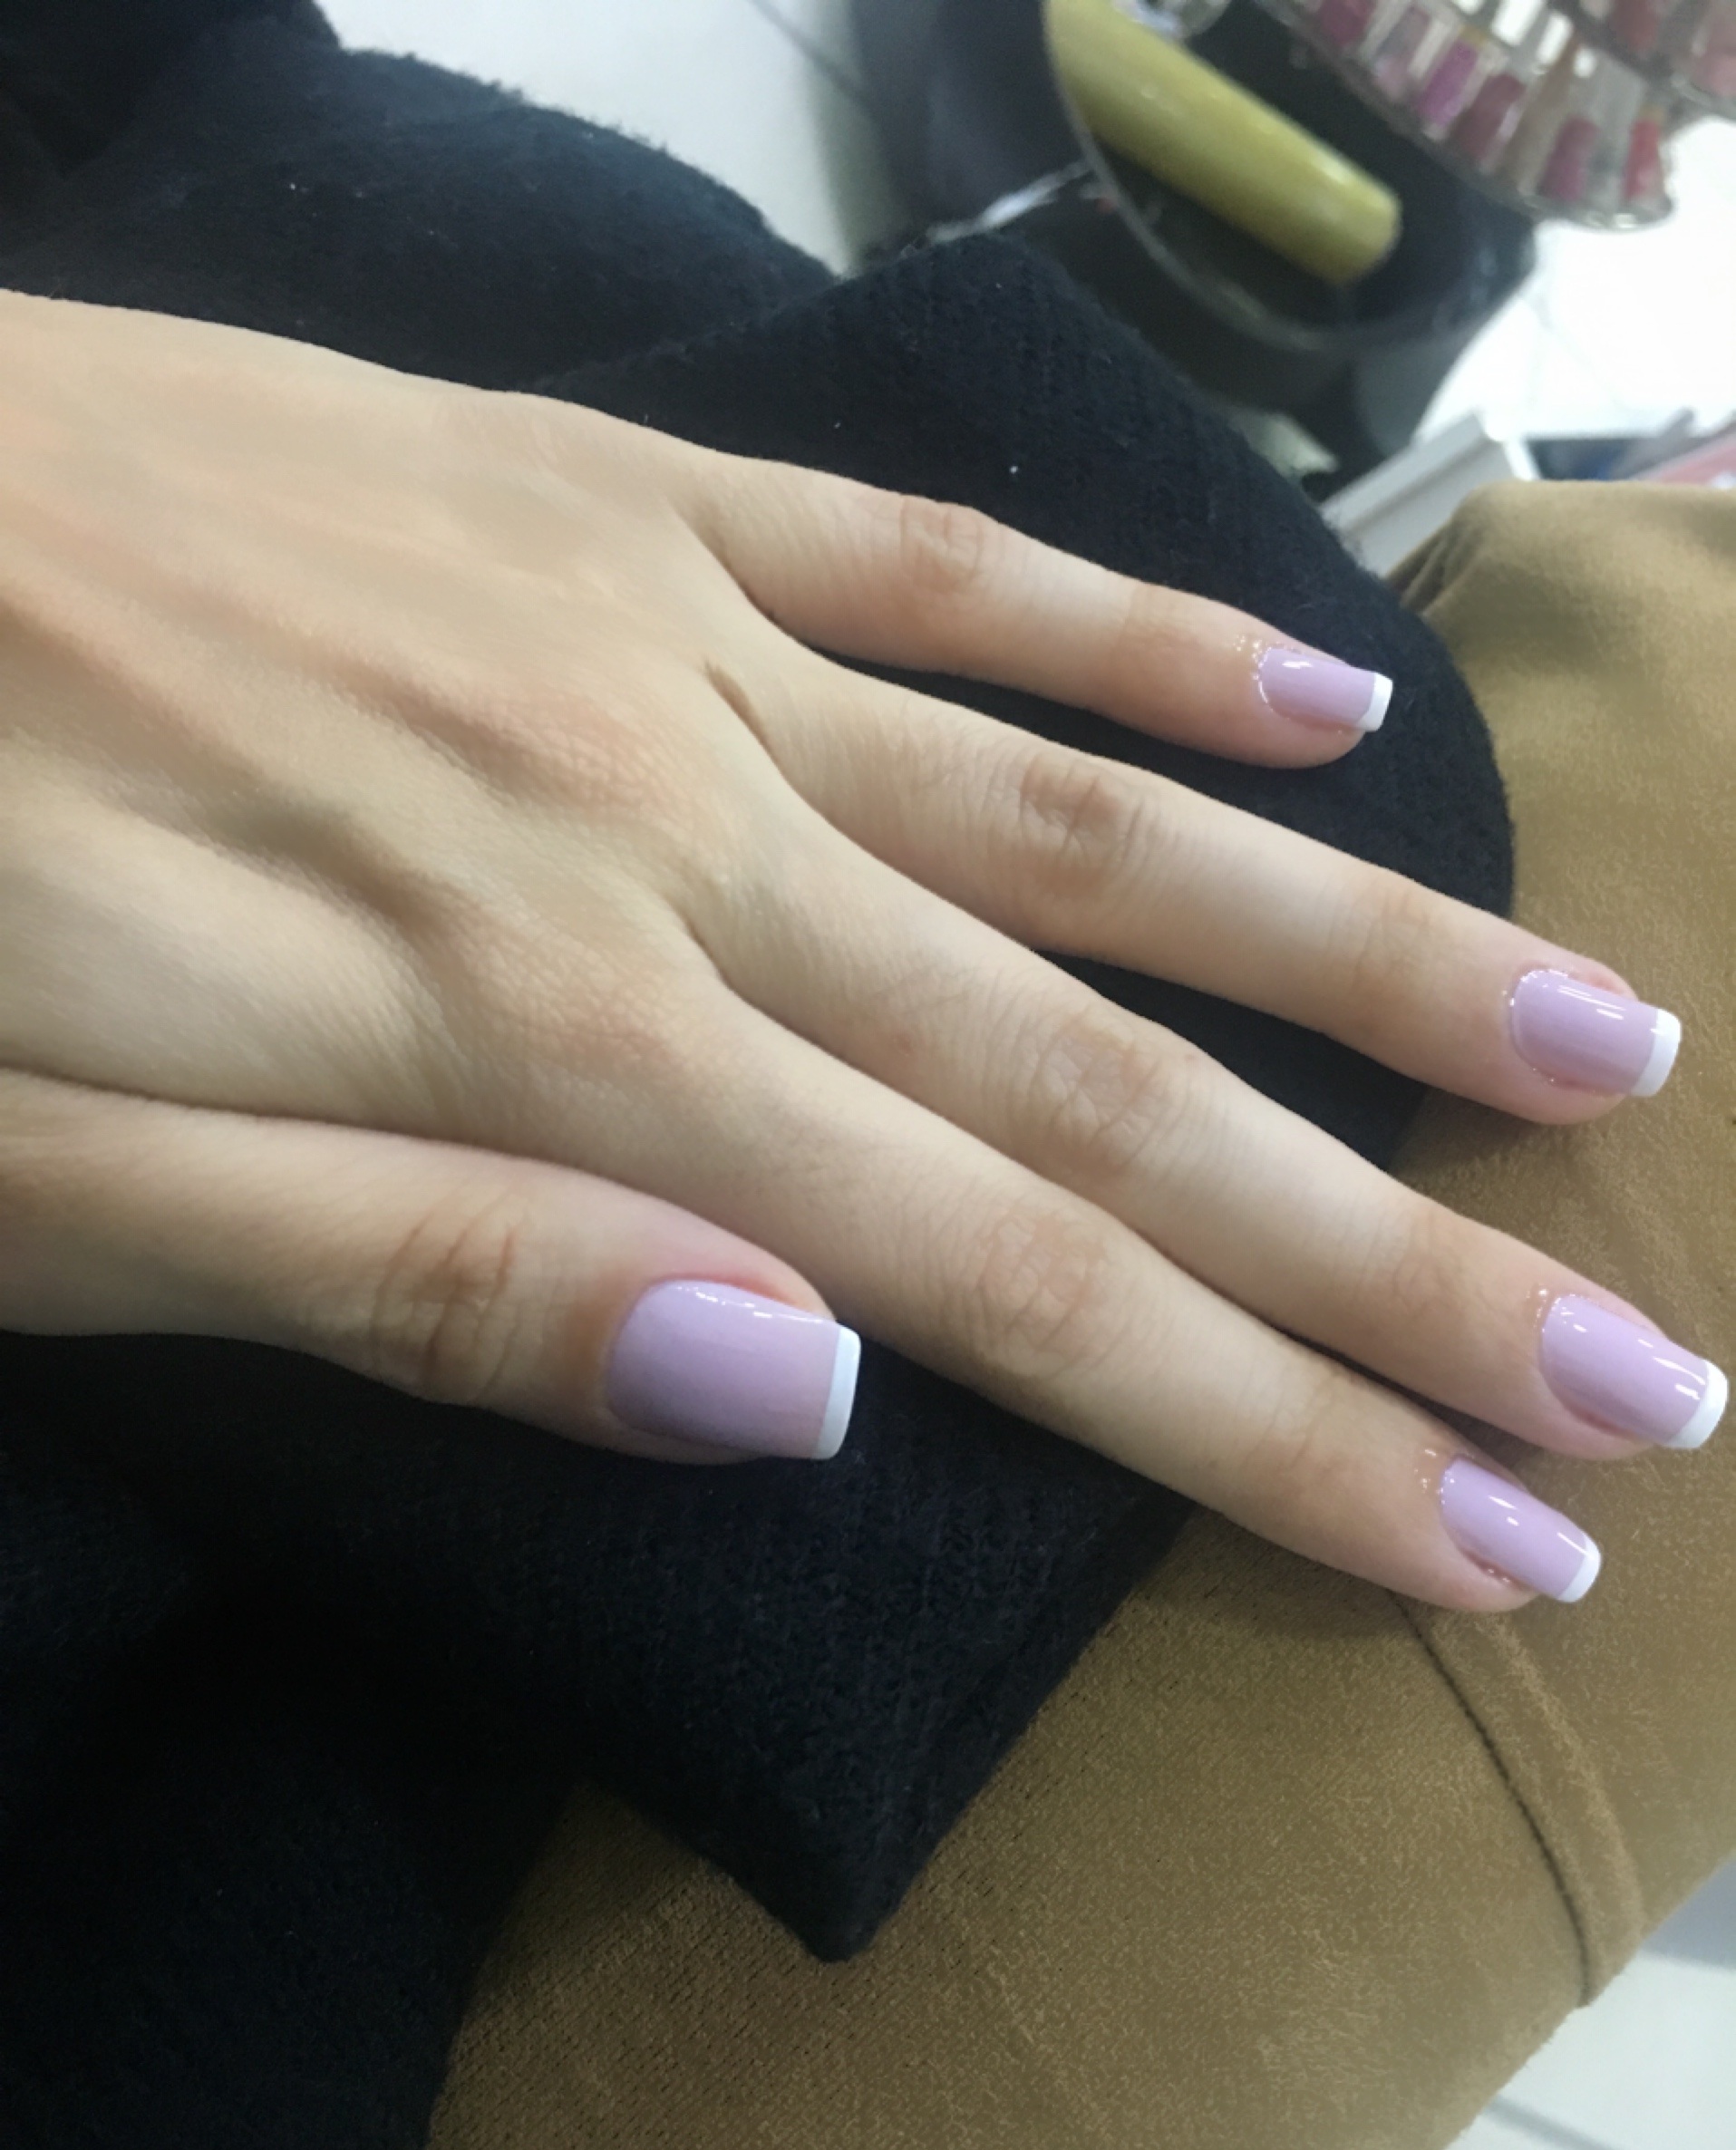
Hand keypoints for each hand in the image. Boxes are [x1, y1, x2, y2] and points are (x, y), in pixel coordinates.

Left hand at [0, 293, 1719, 1610]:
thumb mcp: (62, 1192)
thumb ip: (445, 1287)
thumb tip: (810, 1395)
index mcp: (555, 1050)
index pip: (1005, 1286)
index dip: (1271, 1428)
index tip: (1491, 1532)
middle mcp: (675, 842)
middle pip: (1106, 1089)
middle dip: (1395, 1256)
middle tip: (1636, 1379)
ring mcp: (658, 645)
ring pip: (1082, 826)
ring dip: (1354, 958)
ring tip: (1587, 1047)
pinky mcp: (599, 498)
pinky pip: (923, 562)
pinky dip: (1133, 643)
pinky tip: (1314, 714)